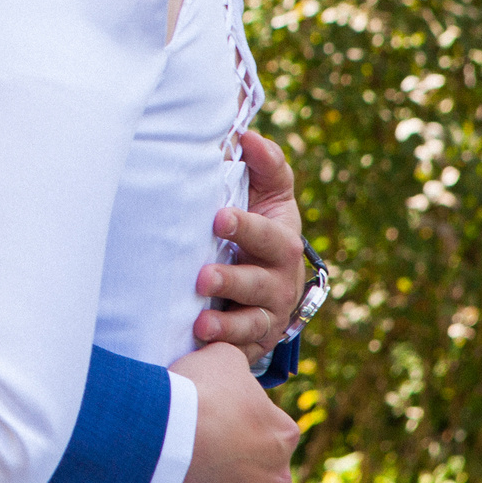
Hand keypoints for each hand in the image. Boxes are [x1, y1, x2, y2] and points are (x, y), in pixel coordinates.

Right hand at [163, 343, 300, 482]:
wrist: (166, 440)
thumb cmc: (194, 394)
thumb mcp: (220, 357)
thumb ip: (235, 364)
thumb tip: (234, 370)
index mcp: (282, 433)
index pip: (269, 432)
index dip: (237, 427)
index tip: (209, 425)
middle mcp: (280, 475)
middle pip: (261, 474)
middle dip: (235, 468)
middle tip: (195, 457)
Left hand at [191, 131, 306, 355]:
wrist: (268, 284)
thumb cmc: (260, 228)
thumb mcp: (268, 196)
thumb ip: (264, 165)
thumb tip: (247, 134)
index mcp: (281, 241)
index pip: (269, 234)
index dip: (246, 227)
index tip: (218, 217)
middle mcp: (279, 281)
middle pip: (260, 282)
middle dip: (232, 278)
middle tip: (203, 277)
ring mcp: (267, 314)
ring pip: (251, 321)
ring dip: (226, 322)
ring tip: (200, 321)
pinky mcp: (253, 340)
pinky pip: (241, 348)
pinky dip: (223, 348)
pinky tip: (200, 344)